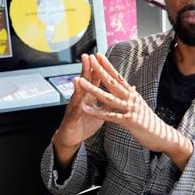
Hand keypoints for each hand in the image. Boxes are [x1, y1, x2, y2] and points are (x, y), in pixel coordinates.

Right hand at [52, 54, 104, 168]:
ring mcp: (75, 108)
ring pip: (77, 95)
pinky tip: (76, 102)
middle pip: (84, 82)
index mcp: (89, 96)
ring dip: (78, 86)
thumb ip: (109, 101)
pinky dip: (75, 106)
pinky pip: (74, 112)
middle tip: (87, 57)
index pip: (94, 80)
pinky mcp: (72, 118)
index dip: (97, 68)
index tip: (100, 56)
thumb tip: (123, 93)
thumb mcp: (101, 111)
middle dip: (86, 70)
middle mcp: (80, 99)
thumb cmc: (86, 123)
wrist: (72, 138)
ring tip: (79, 77)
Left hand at [79, 54, 192, 169]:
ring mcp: (130, 109)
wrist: (162, 136)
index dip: (108, 66)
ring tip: (81, 81)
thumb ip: (133, 96)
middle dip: (100, 70)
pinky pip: (109, 116)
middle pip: (113, 82)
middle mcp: (131, 98)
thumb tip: (131, 87)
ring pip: (108, 98)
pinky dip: (96, 112)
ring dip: (93, 89)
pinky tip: (85, 108)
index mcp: (132, 94)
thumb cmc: (149, 122)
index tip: (99, 55)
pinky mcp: (129, 121)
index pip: (118, 77)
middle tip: (90, 59)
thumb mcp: (140, 106)